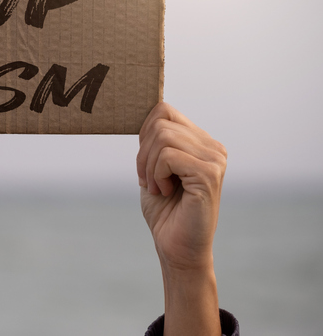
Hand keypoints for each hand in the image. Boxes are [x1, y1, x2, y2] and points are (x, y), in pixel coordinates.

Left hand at [136, 102, 226, 334]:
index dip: (143, 132)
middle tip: (149, 180)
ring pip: (162, 137)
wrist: (176, 248)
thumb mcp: (153, 167)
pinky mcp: (209, 174)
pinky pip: (168, 156)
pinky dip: (157, 174)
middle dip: (143, 153)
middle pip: (160, 122)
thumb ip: (154, 141)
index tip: (145, 161)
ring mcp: (214, 159)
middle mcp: (213, 147)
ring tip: (158, 187)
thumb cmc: (164, 210)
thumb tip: (143, 111)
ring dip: (148, 165)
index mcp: (201, 142)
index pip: (164, 110)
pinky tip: (166, 191)